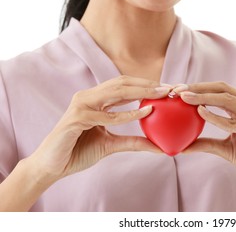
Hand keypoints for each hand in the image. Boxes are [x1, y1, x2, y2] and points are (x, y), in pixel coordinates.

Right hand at [28, 76, 169, 182]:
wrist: (52, 166)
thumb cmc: (79, 152)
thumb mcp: (111, 144)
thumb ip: (132, 141)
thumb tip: (158, 146)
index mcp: (95, 99)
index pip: (124, 86)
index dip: (146, 85)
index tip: (168, 89)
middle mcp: (88, 97)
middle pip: (123, 83)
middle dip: (148, 84)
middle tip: (170, 88)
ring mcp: (81, 104)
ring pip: (116, 92)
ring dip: (142, 92)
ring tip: (162, 94)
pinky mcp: (76, 118)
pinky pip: (107, 115)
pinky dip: (127, 113)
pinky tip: (145, 112)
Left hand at [177, 82, 235, 188]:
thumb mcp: (227, 150)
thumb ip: (207, 144)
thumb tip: (182, 147)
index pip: (218, 91)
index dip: (197, 88)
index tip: (176, 92)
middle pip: (221, 89)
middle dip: (197, 87)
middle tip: (176, 90)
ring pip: (228, 99)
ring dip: (204, 97)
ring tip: (185, 98)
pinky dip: (218, 118)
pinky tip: (202, 114)